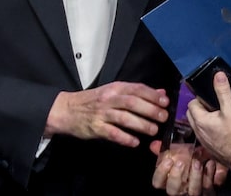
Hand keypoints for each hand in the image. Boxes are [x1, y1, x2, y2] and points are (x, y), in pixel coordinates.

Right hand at [44, 82, 168, 146]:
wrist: (66, 109)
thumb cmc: (93, 101)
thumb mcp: (114, 92)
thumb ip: (137, 93)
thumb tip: (161, 93)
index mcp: (115, 88)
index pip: (136, 88)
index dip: (152, 95)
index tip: (165, 102)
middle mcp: (109, 99)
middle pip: (132, 102)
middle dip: (150, 110)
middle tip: (163, 117)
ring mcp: (101, 114)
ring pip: (124, 118)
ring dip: (141, 124)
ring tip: (153, 131)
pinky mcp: (95, 128)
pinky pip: (112, 133)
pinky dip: (125, 138)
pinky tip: (135, 142)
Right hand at [149, 140, 227, 195]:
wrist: (211, 163)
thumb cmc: (190, 161)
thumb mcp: (178, 155)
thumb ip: (166, 151)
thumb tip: (154, 144)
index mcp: (170, 180)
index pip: (158, 182)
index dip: (161, 173)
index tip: (168, 160)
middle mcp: (181, 189)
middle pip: (172, 190)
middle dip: (176, 176)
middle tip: (181, 162)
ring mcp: (195, 191)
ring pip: (193, 191)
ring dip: (194, 176)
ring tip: (197, 162)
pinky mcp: (209, 192)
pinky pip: (209, 187)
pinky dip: (209, 174)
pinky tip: (210, 163)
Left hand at [186, 71, 230, 168]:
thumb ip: (223, 92)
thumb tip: (218, 76)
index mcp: (200, 120)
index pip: (192, 103)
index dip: (200, 99)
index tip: (211, 99)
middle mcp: (197, 130)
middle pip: (192, 114)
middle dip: (200, 108)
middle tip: (214, 107)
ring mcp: (202, 140)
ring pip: (196, 124)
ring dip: (203, 119)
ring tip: (218, 117)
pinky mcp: (208, 147)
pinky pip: (202, 134)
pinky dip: (207, 129)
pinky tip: (219, 129)